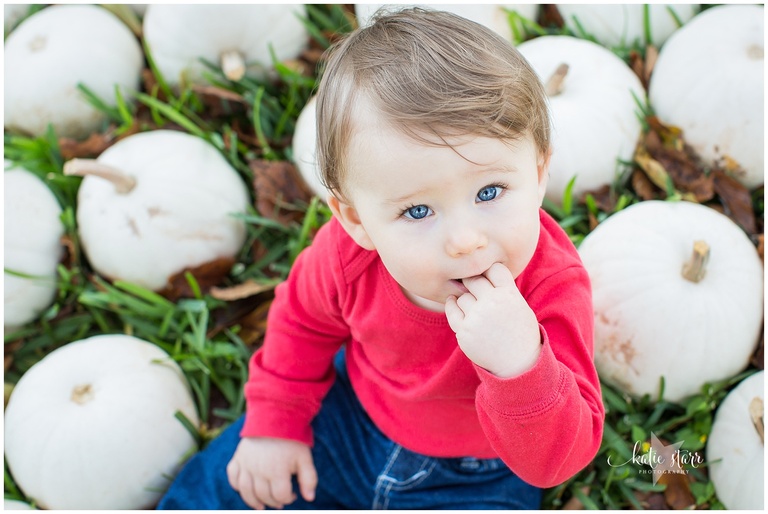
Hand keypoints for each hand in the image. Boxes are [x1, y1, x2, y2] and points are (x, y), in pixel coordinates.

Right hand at [226, 437, 316, 509]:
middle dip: (273, 501)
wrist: (274, 414)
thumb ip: (309, 479)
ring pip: (246, 491)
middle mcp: (259, 470)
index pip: (281, 495)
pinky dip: (236, 485)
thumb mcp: (305, 457)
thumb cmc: (292, 438)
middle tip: (280, 501)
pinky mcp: (238, 457)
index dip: (289, 498)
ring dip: (253, 501)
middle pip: (263, 495)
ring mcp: (246, 464)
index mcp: (277, 471)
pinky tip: (245, 489)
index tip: (293, 494)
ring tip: (261, 506)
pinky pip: (232, 476)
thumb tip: (310, 498)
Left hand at [445, 262, 540, 377]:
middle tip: (476, 289)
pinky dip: (452, 306)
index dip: (489, 271)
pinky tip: (455, 304)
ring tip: (476, 309)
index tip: (488, 277)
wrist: (517, 363)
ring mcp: (476, 317)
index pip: (494, 269)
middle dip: (474, 283)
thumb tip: (479, 270)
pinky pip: (452, 311)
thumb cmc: (518, 331)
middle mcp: (492, 303)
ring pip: (462, 296)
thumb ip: (502, 287)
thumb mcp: (519, 305)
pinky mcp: (464, 331)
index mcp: (509, 295)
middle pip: (474, 279)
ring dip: (466, 300)